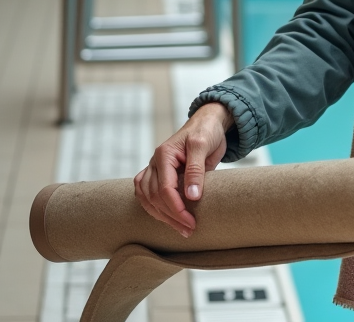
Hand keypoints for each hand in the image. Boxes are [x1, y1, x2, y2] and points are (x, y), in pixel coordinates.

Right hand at [133, 102, 231, 236]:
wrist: (207, 123)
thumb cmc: (206, 132)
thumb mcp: (203, 146)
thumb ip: (196, 170)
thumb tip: (191, 197)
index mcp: (164, 154)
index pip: (164, 189)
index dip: (176, 208)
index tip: (190, 222)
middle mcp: (155, 162)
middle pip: (154, 197)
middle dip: (171, 217)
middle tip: (189, 230)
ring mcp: (154, 168)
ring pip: (147, 198)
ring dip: (161, 216)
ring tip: (180, 228)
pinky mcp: (158, 173)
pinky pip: (145, 193)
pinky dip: (152, 207)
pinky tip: (163, 217)